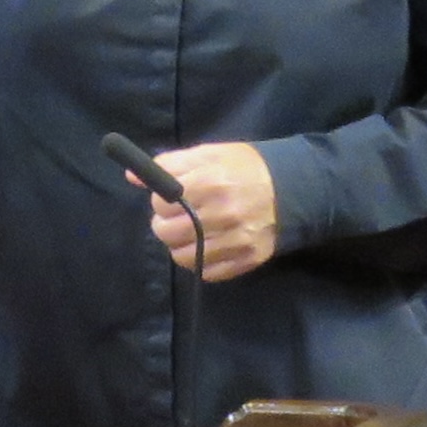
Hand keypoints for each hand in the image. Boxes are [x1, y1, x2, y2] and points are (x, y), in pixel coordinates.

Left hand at [139, 142, 278, 281]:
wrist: (294, 188)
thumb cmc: (245, 167)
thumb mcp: (209, 154)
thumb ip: (170, 164)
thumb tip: (132, 176)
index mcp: (211, 182)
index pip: (161, 203)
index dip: (161, 201)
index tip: (171, 199)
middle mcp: (222, 214)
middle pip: (167, 233)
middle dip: (166, 225)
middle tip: (179, 218)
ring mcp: (236, 240)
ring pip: (183, 257)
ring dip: (180, 246)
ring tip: (192, 233)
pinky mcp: (247, 260)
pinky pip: (207, 272)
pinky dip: (201, 262)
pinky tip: (209, 246)